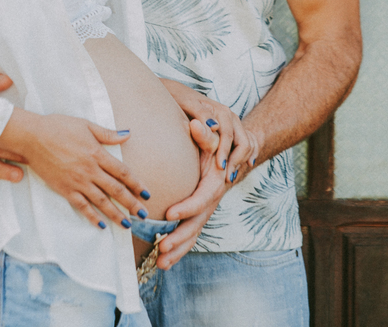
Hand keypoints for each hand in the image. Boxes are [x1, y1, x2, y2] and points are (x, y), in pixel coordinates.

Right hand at [0, 110, 150, 229]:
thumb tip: (128, 134)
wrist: (32, 137)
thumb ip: (107, 134)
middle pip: (116, 190)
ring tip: (128, 225)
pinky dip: (92, 217)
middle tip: (144, 215)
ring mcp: (77, 181)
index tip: (147, 194)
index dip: (136, 184)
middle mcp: (90, 170)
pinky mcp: (65, 189)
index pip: (123, 172)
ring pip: (102, 202)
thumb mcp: (86, 125)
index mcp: (97, 153)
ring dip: (116, 214)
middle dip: (132, 203)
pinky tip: (102, 226)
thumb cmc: (59, 127)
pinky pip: (82, 206)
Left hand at [156, 146, 228, 268]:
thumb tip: (198, 124)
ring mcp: (204, 210)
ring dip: (178, 250)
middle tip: (162, 246)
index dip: (187, 207)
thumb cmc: (215, 143)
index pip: (202, 198)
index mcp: (214, 183)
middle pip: (197, 223)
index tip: (169, 213)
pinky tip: (162, 262)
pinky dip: (178, 250)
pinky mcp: (197, 216)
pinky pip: (189, 236)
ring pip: (193, 234)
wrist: (227, 154)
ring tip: (161, 263)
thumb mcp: (213, 137)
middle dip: (180, 237)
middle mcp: (211, 200)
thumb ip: (206, 135)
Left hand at [161, 80, 257, 182]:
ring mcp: (233, 124)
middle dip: (237, 161)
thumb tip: (214, 126)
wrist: (179, 93)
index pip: (228, 136)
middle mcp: (231, 117)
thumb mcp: (188, 104)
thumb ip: (201, 114)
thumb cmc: (180, 99)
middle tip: (227, 179)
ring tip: (230, 177)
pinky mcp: (231, 130)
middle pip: (243, 142)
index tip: (220, 168)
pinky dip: (247, 156)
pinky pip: (246, 144)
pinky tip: (244, 166)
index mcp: (222, 112)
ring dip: (242, 160)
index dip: (225, 152)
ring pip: (247, 144)